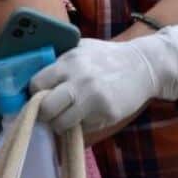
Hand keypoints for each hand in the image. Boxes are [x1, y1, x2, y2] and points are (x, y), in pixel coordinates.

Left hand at [30, 26, 177, 132]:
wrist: (144, 65)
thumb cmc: (108, 57)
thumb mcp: (81, 49)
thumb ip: (60, 62)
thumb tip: (33, 78)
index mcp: (69, 61)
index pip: (36, 84)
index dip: (35, 93)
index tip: (39, 96)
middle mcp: (78, 79)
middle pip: (45, 108)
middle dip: (44, 113)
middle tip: (50, 112)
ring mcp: (93, 98)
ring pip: (61, 123)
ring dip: (61, 124)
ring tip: (68, 117)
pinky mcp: (106, 113)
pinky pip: (82, 128)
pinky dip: (80, 126)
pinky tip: (88, 116)